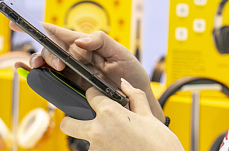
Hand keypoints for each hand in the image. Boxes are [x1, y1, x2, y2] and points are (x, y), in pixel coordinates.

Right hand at [10, 22, 164, 121]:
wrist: (133, 98)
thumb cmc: (129, 72)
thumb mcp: (120, 53)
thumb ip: (101, 41)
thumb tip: (79, 40)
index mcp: (85, 45)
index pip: (61, 33)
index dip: (41, 27)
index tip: (20, 23)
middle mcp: (73, 57)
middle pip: (50, 49)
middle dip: (48, 53)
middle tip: (59, 65)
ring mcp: (69, 72)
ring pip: (45, 63)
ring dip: (37, 62)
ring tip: (41, 67)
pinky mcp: (67, 87)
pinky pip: (46, 80)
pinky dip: (31, 74)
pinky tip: (23, 70)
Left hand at [62, 79, 184, 150]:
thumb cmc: (160, 144)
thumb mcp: (149, 116)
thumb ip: (135, 96)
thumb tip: (125, 84)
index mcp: (109, 114)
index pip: (90, 95)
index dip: (96, 93)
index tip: (101, 96)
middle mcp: (97, 132)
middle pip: (68, 123)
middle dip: (73, 118)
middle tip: (88, 117)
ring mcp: (96, 150)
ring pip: (84, 139)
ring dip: (95, 136)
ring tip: (117, 136)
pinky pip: (95, 150)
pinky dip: (104, 147)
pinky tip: (119, 145)